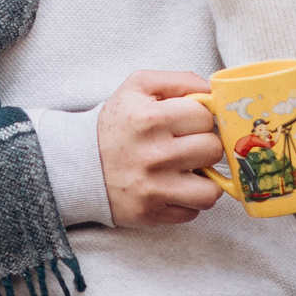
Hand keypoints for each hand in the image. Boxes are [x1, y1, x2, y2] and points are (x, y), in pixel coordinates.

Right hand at [97, 70, 225, 226]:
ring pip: (210, 190)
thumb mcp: (139, 87)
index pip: (205, 117)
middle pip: (212, 150)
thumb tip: (214, 93)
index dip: (200, 118)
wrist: (81, 163)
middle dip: (204, 146)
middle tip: (188, 146)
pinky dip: (187, 202)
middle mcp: (153, 155)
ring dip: (204, 181)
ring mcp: (152, 188)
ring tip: (188, 171)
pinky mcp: (150, 213)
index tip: (188, 123)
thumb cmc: (118, 124)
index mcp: (151, 119)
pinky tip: (173, 188)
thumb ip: (180, 81)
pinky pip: (193, 212)